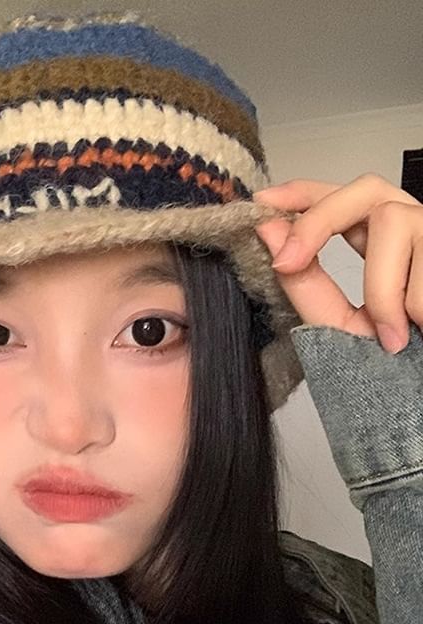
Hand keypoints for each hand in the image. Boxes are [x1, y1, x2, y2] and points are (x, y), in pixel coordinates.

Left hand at [253, 174, 422, 353]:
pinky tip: (422, 327)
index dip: (302, 192)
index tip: (263, 203)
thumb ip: (305, 281)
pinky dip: (414, 302)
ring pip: (394, 221)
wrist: (422, 386)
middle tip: (286, 263)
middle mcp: (411, 228)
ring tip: (393, 336)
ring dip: (382, 287)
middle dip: (317, 222)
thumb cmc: (392, 363)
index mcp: (379, 241)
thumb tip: (268, 232)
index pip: (339, 199)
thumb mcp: (339, 323)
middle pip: (365, 190)